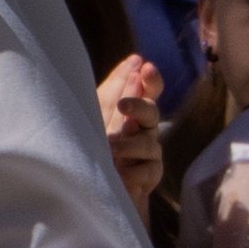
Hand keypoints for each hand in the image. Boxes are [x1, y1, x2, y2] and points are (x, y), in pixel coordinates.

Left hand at [98, 54, 162, 217]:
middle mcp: (144, 129)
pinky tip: (121, 175)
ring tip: (110, 147)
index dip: (150, 79)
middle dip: (139, 105)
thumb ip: (113, 92)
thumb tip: (133, 60)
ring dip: (128, 144)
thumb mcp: (99, 117)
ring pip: (147, 142)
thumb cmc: (98, 146)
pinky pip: (146, 171)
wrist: (99, 187)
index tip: (145, 66)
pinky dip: (132, 172)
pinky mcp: (151, 176)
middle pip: (151, 112)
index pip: (147, 90)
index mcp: (132, 111)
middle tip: (123, 105)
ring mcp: (150, 153)